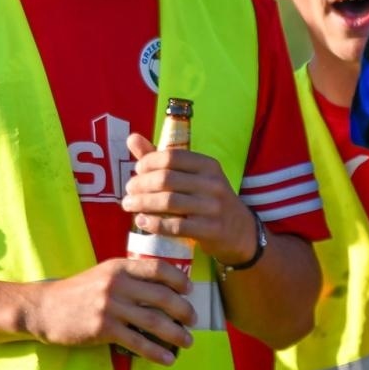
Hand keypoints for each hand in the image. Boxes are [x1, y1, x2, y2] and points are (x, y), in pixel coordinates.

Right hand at [22, 256, 195, 364]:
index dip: (179, 280)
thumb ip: (128, 277)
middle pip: (162, 297)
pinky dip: (156, 352)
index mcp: (118, 267)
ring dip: (176, 334)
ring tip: (188, 342)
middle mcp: (116, 284)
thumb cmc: (77, 292)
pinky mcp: (103, 329)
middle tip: (193, 320)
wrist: (45, 308)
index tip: (189, 291)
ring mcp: (110, 307)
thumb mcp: (103, 275)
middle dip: (183, 310)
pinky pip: (137, 342)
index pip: (158, 269)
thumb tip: (162, 289)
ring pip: (154, 321)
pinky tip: (167, 359)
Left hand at [122, 132, 258, 266]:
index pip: (171, 157)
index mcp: (208, 165)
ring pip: (169, 202)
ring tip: (128, 205)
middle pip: (166, 179)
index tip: (136, 170)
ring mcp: (213, 208)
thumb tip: (131, 138)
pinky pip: (176, 226)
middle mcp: (213, 183)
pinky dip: (155, 224)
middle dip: (141, 184)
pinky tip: (141, 221)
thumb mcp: (192, 176)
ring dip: (143, 203)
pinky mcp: (211, 230)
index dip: (149, 162)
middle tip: (128, 191)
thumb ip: (160, 159)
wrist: (240, 232)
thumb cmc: (208, 199)